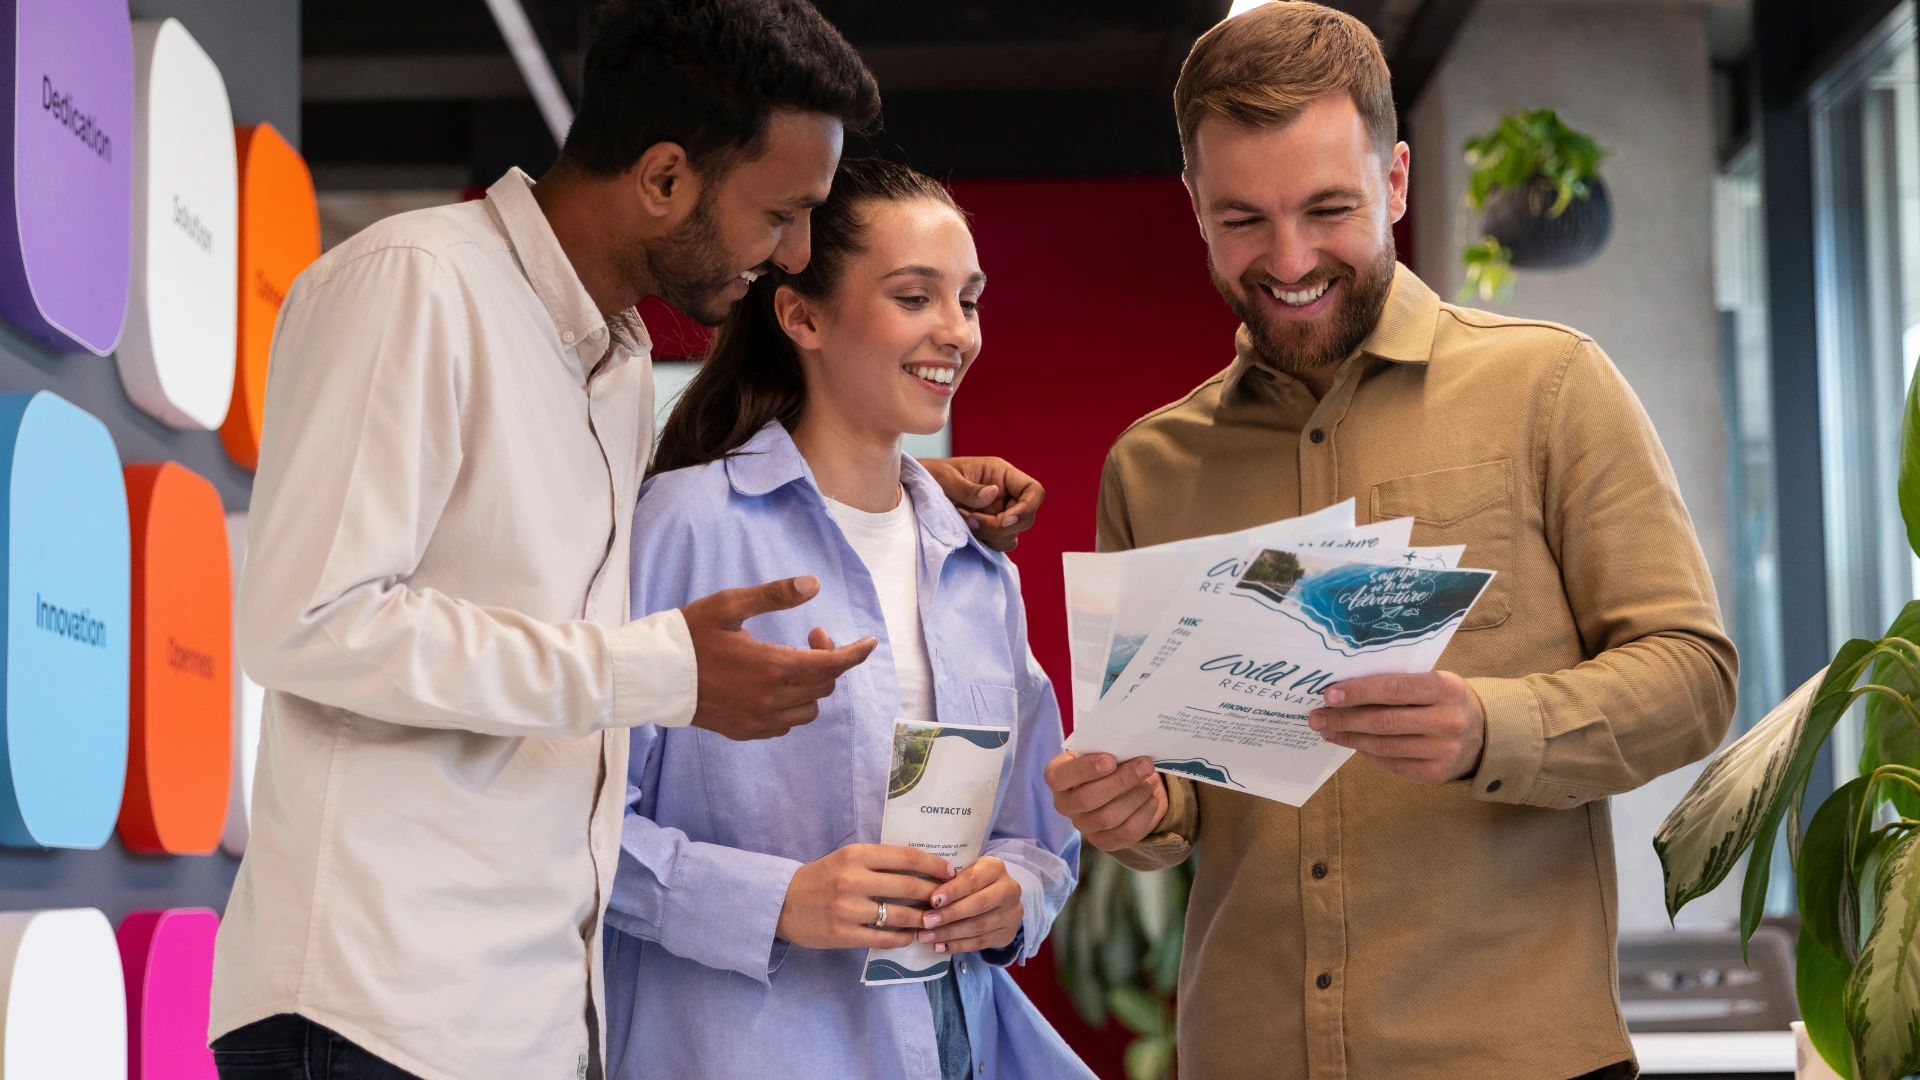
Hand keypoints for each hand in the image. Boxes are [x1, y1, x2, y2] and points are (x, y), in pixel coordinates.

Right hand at [681, 576, 876, 740]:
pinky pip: (786, 723)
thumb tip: (814, 584)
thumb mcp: (730, 605)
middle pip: (824, 685)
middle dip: (828, 659)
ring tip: (792, 661)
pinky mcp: (746, 731)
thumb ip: (774, 595)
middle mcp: (771, 699)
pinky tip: (775, 686)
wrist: (653, 675)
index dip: (856, 653)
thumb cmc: (690, 635)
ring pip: (809, 708)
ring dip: (812, 684)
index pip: (832, 665)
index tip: (869, 642)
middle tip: (811, 635)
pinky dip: (792, 705)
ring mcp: (758, 720)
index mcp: (771, 667)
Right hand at [776, 844, 954, 950]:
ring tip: (937, 921)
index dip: (934, 865)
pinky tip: (912, 936)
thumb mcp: (847, 858)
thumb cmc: (821, 877)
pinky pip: (884, 939)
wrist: (782, 902)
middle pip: (909, 887)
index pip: (907, 857)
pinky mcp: (843, 934)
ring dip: (924, 920)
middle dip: (936, 895)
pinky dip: (903, 938)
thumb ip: (879, 861)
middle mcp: (853, 879)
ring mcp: (848, 909)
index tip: (950, 872)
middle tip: (950, 900)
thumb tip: (922, 867)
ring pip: (900, 916)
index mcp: (857, 854)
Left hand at [897, 856, 1021, 954]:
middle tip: (925, 922)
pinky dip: (958, 946)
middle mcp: (1010, 889)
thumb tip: (918, 890)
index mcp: (996, 868)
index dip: (953, 891)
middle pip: (978, 905)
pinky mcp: (1007, 934)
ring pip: (978, 926)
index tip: (932, 900)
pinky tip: (939, 947)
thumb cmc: (972, 881)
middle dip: (949, 915)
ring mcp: (1012, 913)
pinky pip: (980, 943)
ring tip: (926, 937)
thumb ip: (948, 878)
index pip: (973, 880)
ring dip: (949, 933)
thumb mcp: (965, 871)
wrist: (999, 897)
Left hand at [917, 456, 1044, 551]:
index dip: (1027, 508)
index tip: (1004, 519)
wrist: (917, 490)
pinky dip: (986, 543)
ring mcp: (999, 512)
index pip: (1034, 491)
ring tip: (964, 523)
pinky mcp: (990, 528)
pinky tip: (966, 531)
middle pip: (1027, 518)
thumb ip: (968, 488)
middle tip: (972, 522)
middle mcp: (1005, 494)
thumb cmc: (931, 475)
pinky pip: (1000, 543)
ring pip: (1013, 534)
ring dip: (991, 536)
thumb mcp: (945, 477)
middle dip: (1001, 527)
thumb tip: (993, 494)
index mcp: (1001, 475)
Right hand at [1043, 751, 1166, 850]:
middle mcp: (1064, 804)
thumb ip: (1107, 747)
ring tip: (1151, 780)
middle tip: (1145, 766)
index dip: (1084, 769)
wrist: (1113, 781)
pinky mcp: (1102, 841)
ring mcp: (1082, 825)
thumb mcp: (1099, 747)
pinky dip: (1143, 815)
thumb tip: (1131, 748)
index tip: (1110, 760)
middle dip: (1121, 781)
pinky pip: (1124, 834)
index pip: (1059, 776)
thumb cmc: (1103, 758)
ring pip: (1107, 818)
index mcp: (1057, 776)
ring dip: (1135, 797)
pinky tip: (1153, 799)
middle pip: (1088, 799)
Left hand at [1309, 671, 1485, 784]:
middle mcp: (1447, 720)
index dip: (1359, 691)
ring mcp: (1443, 751)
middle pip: (1384, 721)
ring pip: (1383, 745)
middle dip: (1344, 718)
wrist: (1484, 735)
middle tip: (1316, 716)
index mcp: (1445, 688)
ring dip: (1349, 737)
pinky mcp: (1435, 774)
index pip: (1394, 688)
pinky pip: (1391, 762)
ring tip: (1326, 729)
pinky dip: (1366, 752)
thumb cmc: (1445, 700)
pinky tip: (1350, 741)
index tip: (1329, 694)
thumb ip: (1399, 682)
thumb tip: (1344, 688)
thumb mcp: (1434, 681)